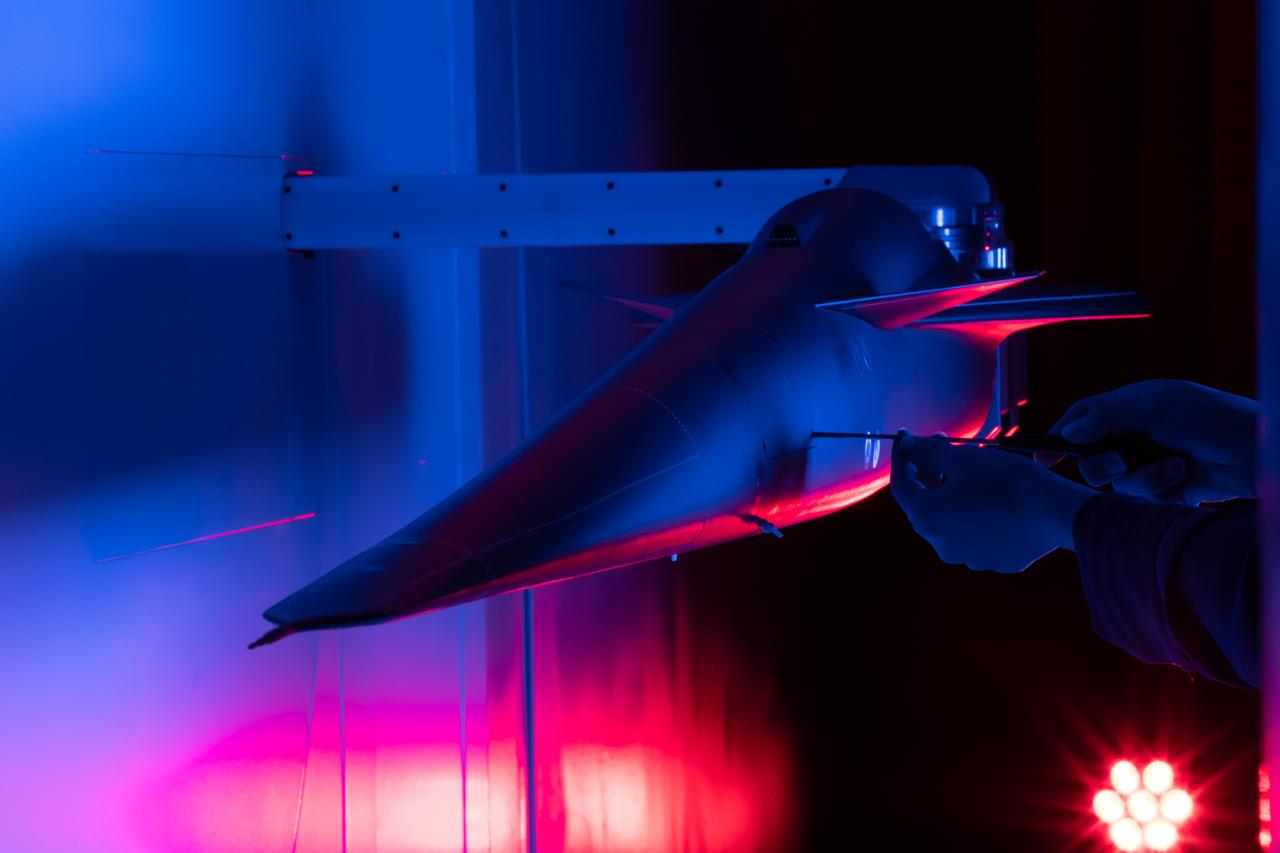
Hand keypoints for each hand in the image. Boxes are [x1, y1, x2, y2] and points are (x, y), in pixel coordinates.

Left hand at [891, 432, 1095, 572]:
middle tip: (941, 446)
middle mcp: (942, 544)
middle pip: (925, 503)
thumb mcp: (963, 458)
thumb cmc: (1008, 482)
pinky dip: (978, 513)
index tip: (906, 437)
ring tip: (971, 470)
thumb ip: (927, 452)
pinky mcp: (996, 561)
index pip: (901, 485)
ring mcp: (969, 557)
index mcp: (927, 518)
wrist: (1058, 513)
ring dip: (954, 494)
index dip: (903, 457)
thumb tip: (907, 446)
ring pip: (952, 520)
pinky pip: (978, 533)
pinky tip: (993, 496)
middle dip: (929, 472)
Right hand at [1042, 380, 1256, 504]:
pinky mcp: (1167, 491)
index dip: (1059, 438)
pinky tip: (1186, 482)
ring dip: (1144, 479)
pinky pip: (1143, 501)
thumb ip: (1105, 415)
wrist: (1255, 453)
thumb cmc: (1211, 418)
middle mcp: (1136, 436)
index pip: (1082, 420)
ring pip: (1117, 485)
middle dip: (1103, 465)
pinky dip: (1162, 493)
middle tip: (1122, 463)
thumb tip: (1069, 432)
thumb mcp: (1154, 405)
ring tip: (1177, 468)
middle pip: (1091, 459)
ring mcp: (1151, 464)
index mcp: (1129, 409)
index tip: (1042, 458)